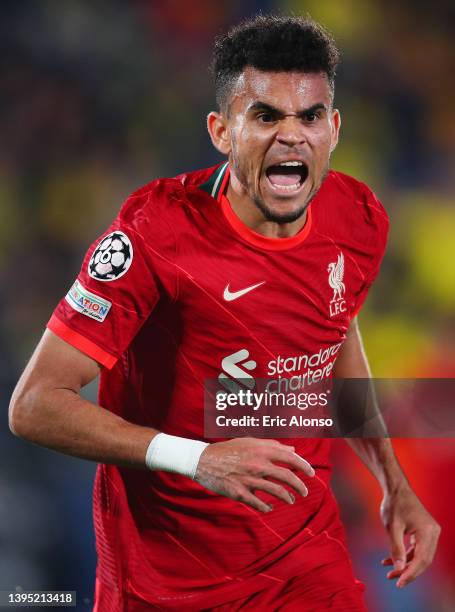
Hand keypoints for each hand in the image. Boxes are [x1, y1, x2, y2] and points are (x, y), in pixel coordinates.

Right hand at [194, 437, 314, 512]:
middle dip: (299, 486)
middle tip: (304, 491)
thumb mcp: (250, 442)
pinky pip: (260, 504)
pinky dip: (268, 507)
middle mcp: (257, 464)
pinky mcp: (240, 493)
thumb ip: (272, 445)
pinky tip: (271, 507)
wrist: (203, 460)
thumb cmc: (228, 449)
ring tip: (291, 500)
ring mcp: (249, 480)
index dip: (304, 466)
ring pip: (277, 492)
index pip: (290, 458)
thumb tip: (293, 451)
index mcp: (261, 450)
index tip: (311, 473)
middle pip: (287, 477)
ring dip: (288, 498)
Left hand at [380, 484, 440, 587]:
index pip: (421, 559)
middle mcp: (433, 533)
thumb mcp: (392, 527)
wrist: (396, 489)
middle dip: (408, 571)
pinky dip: (405, 556)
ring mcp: (430, 533)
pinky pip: (417, 549)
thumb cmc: (394, 504)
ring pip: (420, 556)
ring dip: (406, 565)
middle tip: (393, 579)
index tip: (399, 582)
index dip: (411, 573)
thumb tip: (399, 568)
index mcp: (428, 531)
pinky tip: (391, 561)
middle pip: (423, 560)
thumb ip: (396, 548)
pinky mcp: (424, 533)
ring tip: (390, 572)